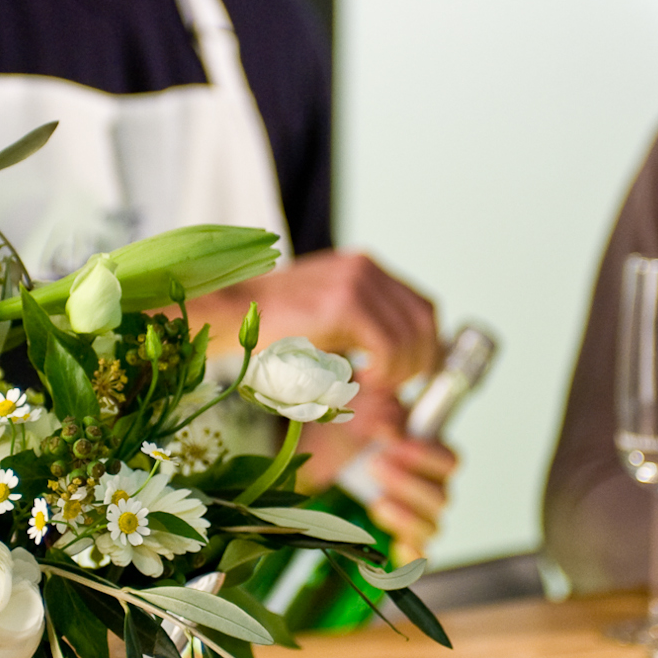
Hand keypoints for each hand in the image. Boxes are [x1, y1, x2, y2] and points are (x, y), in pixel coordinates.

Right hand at [190, 250, 439, 388]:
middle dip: (421, 362)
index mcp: (363, 269)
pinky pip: (389, 345)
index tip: (415, 376)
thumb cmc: (272, 332)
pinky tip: (365, 380)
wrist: (230, 316)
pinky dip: (386, 370)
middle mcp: (365, 268)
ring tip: (376, 386)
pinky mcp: (345, 302)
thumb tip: (404, 370)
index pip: (420, 307)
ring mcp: (356, 281)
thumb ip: (363, 336)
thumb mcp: (327, 327)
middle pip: (424, 319)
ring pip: (410, 336)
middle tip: (399, 389)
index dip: (428, 345)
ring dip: (401, 371)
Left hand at [297, 388, 456, 561]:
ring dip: (406, 517)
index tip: (394, 444)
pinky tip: (395, 548)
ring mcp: (413, 514)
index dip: (427, 458)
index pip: (450, 462)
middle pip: (442, 498)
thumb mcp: (362, 399)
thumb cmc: (350, 423)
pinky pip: (417, 556)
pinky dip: (411, 556)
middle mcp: (427, 485)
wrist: (319, 450)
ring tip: (376, 503)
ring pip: (431, 527)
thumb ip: (379, 398)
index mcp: (428, 451)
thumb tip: (387, 417)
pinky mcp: (395, 537)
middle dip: (409, 485)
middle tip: (375, 465)